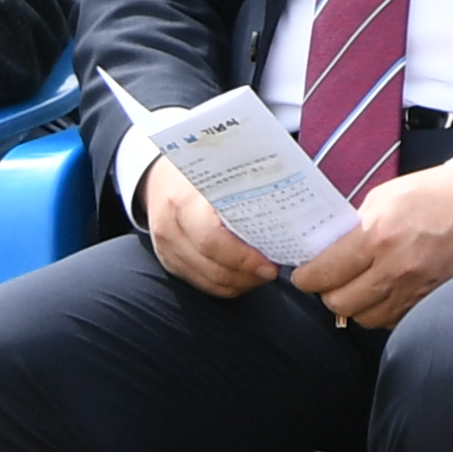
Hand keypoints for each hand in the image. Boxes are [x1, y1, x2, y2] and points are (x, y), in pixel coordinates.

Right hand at [134, 153, 267, 297]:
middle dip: (249, 274)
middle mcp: (170, 228)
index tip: (272, 264)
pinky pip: (202, 284)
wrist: (159, 176)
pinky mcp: (169, 263)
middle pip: (213, 268)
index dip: (245, 258)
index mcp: (184, 200)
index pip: (213, 240)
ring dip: (242, 282)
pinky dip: (228, 284)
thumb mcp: (222, 167)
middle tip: (274, 268)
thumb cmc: (201, 170)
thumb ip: (250, 184)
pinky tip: (245, 274)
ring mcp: (166, 249)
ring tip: (264, 271)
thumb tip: (293, 202)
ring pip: (209, 282)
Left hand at [291, 166, 452, 334]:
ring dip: (358, 305)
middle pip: (339, 304)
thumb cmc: (438, 193)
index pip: (323, 274)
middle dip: (329, 293)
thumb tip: (328, 250)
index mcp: (377, 236)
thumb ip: (354, 226)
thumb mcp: (386, 196)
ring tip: (362, 286)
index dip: (306, 278)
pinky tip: (388, 292)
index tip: (304, 275)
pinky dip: (384, 311)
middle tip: (332, 280)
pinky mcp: (431, 301)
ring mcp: (415, 290)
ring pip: (365, 318)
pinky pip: (393, 321)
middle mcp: (395, 269)